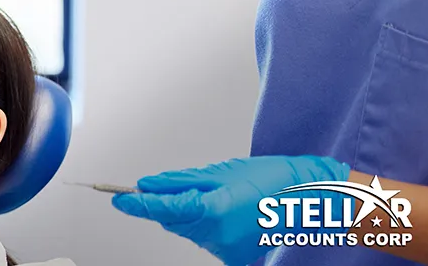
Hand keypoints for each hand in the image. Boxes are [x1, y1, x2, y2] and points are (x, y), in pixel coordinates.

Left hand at [110, 155, 348, 265]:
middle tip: (175, 188)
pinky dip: (205, 226)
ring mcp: (226, 248)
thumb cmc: (272, 178)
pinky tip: (226, 211)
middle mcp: (217, 234)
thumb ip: (180, 182)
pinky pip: (206, 239)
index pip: (162, 208)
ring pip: (188, 230)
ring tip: (218, 196)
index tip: (117, 199)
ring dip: (188, 214)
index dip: (136, 204)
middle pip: (172, 220)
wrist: (310, 197)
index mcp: (212, 209)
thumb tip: (148, 185)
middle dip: (165, 204)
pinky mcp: (234, 255)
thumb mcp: (221, 172)